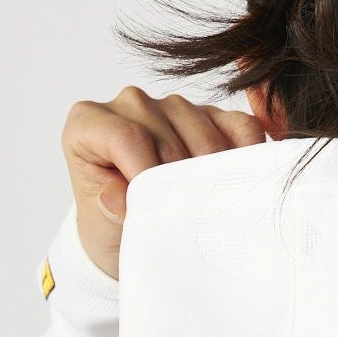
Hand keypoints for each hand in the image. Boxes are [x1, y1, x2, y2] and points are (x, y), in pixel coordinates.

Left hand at [61, 87, 266, 279]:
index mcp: (90, 122)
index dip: (147, 175)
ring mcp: (175, 107)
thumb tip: (118, 197)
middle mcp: (132, 105)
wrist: (133, 231)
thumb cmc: (112, 224)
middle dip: (183, 183)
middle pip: (169, 140)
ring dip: (214, 175)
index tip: (160, 210)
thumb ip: (108, 208)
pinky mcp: (212, 115)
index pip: (126, 136)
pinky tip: (242, 179)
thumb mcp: (101, 225)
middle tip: (191, 218)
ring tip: (211, 206)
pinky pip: (239, 126)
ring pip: (205, 135)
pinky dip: (247, 154)